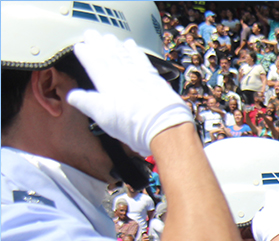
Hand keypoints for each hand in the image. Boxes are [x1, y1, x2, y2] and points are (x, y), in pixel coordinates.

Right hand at [67, 31, 193, 156]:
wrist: (165, 126)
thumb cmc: (134, 125)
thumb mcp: (103, 117)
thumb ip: (87, 103)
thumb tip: (73, 96)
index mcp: (107, 84)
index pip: (94, 64)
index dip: (86, 54)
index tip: (79, 46)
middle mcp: (123, 75)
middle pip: (108, 56)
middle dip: (98, 44)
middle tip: (91, 33)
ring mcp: (140, 75)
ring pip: (125, 55)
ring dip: (116, 45)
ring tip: (109, 38)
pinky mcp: (155, 79)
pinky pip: (142, 60)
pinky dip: (135, 52)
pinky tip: (132, 47)